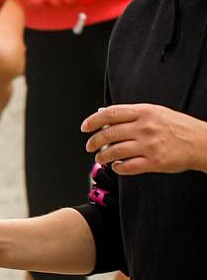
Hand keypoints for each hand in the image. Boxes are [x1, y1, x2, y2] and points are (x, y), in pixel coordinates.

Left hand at [83, 102, 206, 175]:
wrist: (202, 142)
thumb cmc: (180, 127)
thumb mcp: (157, 112)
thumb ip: (133, 114)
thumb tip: (106, 116)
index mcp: (145, 112)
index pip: (111, 114)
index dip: (93, 121)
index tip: (85, 127)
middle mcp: (145, 127)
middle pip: (108, 134)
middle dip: (94, 142)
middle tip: (89, 146)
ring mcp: (149, 145)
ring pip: (114, 151)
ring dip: (102, 157)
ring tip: (100, 158)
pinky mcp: (154, 162)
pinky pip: (127, 167)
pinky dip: (118, 168)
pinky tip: (116, 166)